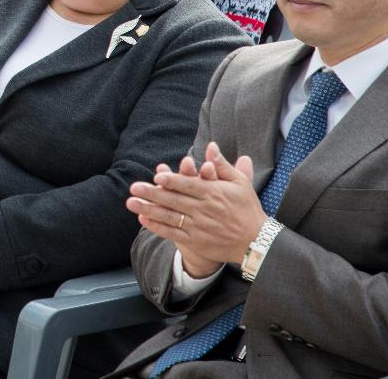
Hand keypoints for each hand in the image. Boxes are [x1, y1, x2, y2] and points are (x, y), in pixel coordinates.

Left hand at [126, 141, 267, 270]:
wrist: (257, 242)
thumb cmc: (247, 208)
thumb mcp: (240, 183)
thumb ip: (222, 165)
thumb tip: (211, 145)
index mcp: (214, 194)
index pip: (190, 186)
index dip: (174, 181)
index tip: (158, 176)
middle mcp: (204, 210)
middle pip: (175, 200)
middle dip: (153, 193)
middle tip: (134, 187)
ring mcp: (199, 227)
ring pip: (170, 217)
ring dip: (149, 210)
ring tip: (131, 203)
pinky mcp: (196, 241)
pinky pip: (173, 233)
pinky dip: (158, 227)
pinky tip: (144, 220)